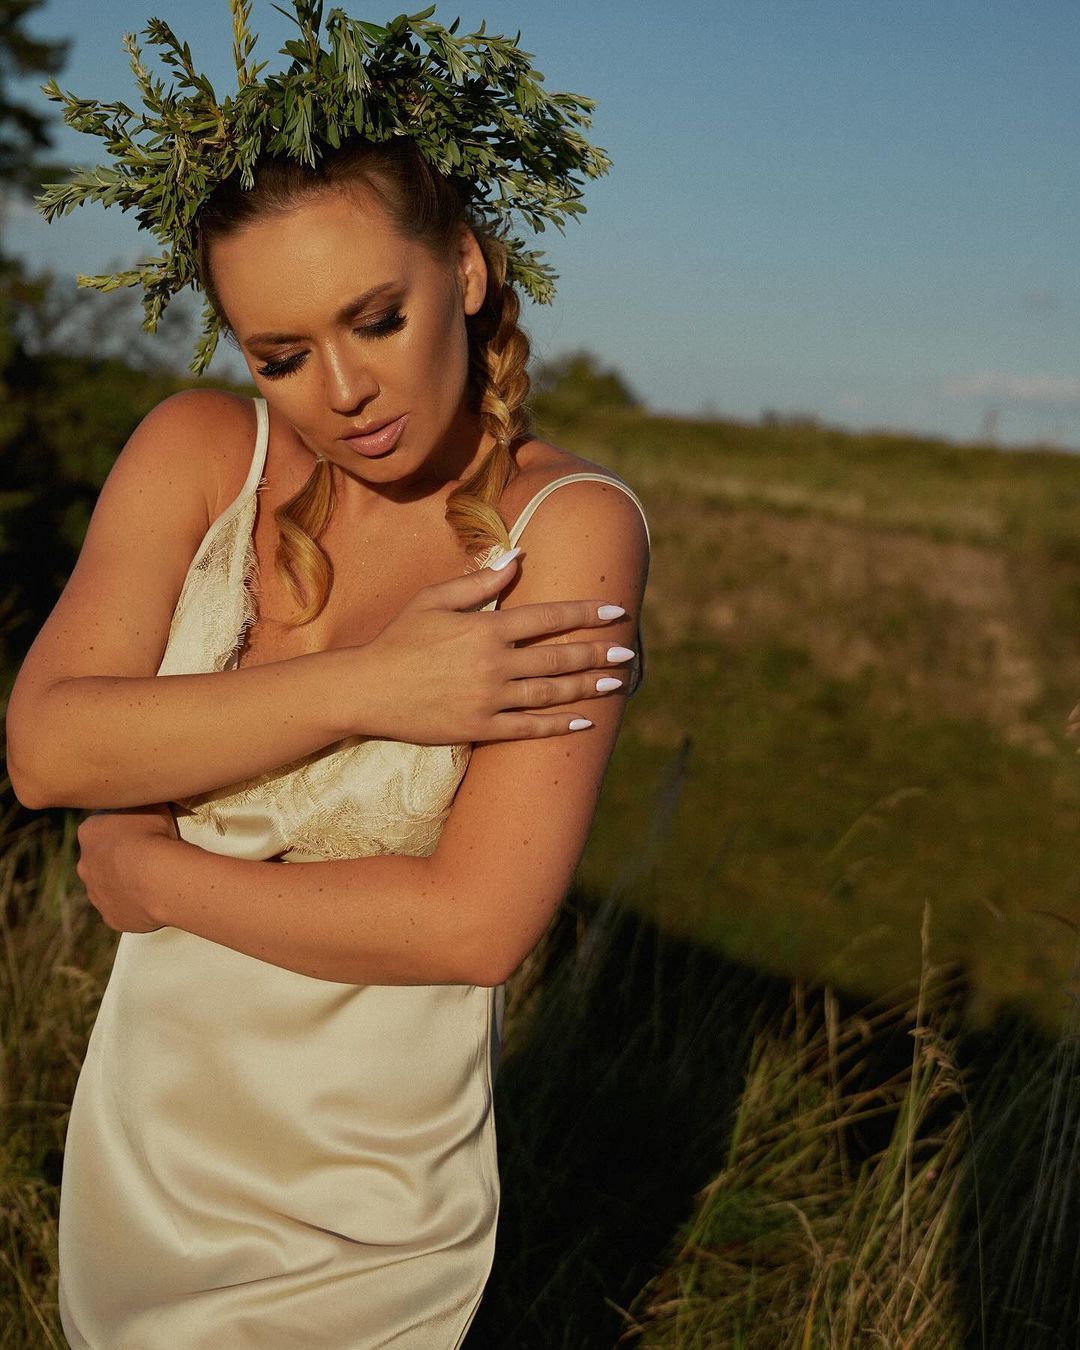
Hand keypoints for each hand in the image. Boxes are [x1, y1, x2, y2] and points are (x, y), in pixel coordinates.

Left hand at [75, 803, 178, 932]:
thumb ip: (142, 802)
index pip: (101, 827)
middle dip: (119, 859)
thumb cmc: (153, 834)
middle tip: (147, 856)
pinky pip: (124, 909)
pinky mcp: (111, 917)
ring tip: (155, 879)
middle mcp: (84, 864)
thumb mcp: (150, 804)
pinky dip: (136, 905)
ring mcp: (96, 894)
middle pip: (100, 859)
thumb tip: (148, 797)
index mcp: (89, 832)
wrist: (158, 877)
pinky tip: (155, 898)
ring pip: (109, 886)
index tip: (142, 829)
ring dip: (126, 883)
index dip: (123, 829)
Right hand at [359, 551, 636, 744]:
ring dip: (587, 688)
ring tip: (616, 684)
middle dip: (597, 653)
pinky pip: (529, 728)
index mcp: (486, 628)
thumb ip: (480, 582)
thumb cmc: (399, 638)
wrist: (367, 688)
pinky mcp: (480, 727)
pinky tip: (583, 722)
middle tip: (626, 651)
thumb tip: (518, 558)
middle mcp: (494, 663)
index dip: (586, 614)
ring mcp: (489, 698)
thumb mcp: (435, 599)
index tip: (616, 612)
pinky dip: (558, 725)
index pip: (549, 617)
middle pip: (559, 656)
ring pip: (551, 692)